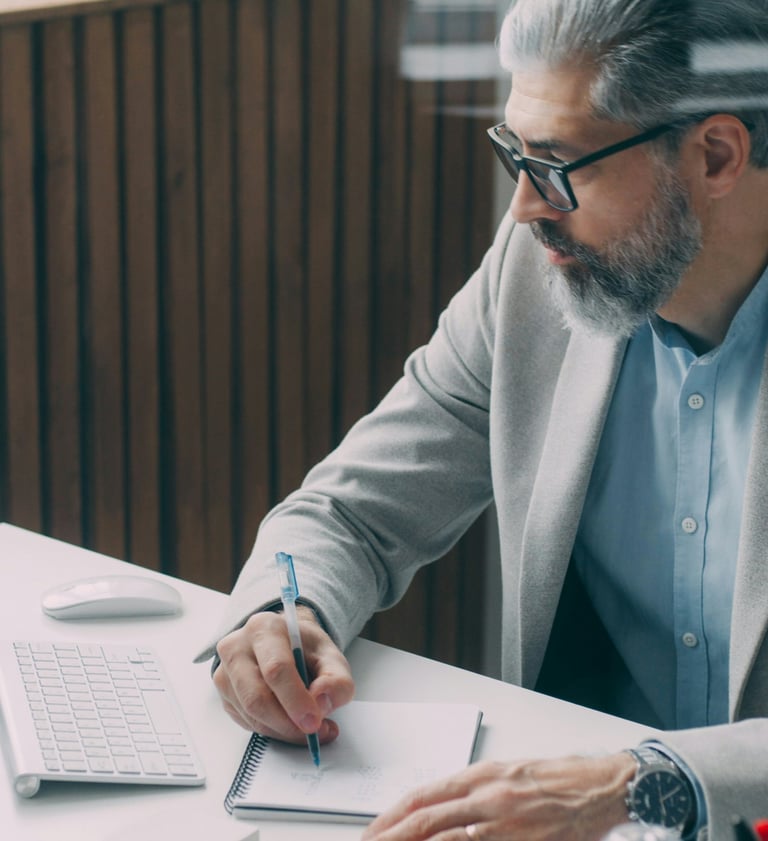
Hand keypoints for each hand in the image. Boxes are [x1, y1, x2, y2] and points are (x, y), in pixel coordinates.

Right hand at [213, 606, 354, 743]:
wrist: (286, 644)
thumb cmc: (306, 649)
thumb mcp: (331, 657)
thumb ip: (337, 680)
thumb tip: (322, 701)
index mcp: (265, 628)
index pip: (276, 668)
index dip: (296, 699)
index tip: (314, 722)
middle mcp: (237, 647)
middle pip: (256, 697)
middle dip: (288, 723)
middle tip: (314, 732)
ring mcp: (225, 672)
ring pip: (250, 715)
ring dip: (282, 730)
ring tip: (309, 727)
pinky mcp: (224, 695)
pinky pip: (246, 723)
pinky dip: (272, 730)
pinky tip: (290, 723)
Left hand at [361, 753, 635, 840]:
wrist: (600, 788)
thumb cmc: (556, 779)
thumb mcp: (506, 774)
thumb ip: (472, 791)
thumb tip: (438, 810)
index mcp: (480, 776)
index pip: (423, 796)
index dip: (392, 815)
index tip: (372, 830)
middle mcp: (487, 798)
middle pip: (426, 821)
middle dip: (391, 837)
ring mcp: (503, 824)